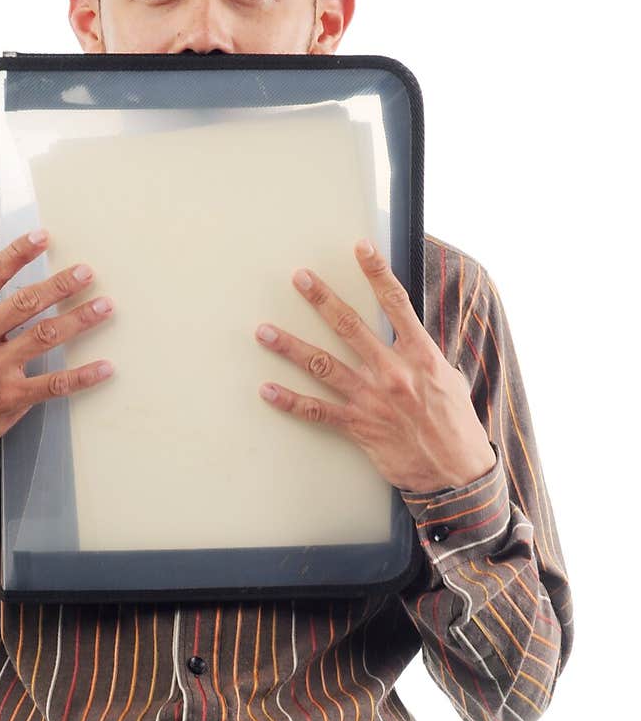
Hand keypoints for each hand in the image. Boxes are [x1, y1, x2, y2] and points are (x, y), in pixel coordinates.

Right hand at [0, 229, 115, 451]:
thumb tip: (0, 273)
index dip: (18, 253)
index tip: (43, 237)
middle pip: (24, 303)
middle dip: (59, 285)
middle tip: (86, 272)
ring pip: (44, 336)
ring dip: (78, 319)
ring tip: (103, 306)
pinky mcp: (10, 398)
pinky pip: (54, 384)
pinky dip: (83, 376)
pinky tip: (104, 367)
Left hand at [253, 237, 496, 493]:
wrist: (457, 472)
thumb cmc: (456, 424)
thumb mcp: (448, 378)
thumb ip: (421, 353)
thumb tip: (404, 332)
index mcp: (420, 356)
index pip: (396, 304)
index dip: (377, 273)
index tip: (361, 247)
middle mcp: (393, 373)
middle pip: (350, 327)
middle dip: (322, 300)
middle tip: (300, 278)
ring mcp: (371, 400)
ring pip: (323, 366)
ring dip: (291, 347)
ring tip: (264, 331)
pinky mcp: (358, 427)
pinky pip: (316, 411)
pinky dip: (289, 401)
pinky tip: (267, 390)